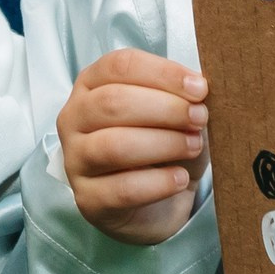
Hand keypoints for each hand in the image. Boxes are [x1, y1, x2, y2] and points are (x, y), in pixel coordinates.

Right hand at [59, 49, 208, 246]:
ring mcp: (75, 160)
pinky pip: (122, 189)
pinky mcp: (88, 199)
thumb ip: (182, 99)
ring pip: (114, 145)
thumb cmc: (161, 149)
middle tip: (199, 118)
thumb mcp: (175, 116)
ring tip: (193, 146)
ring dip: (163, 144)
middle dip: (165, 108)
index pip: (120, 66)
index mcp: (92, 84)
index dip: (163, 73)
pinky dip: (158, 183)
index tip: (200, 88)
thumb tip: (200, 92)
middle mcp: (74, 118)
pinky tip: (180, 178)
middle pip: (113, 102)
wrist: (154, 207)